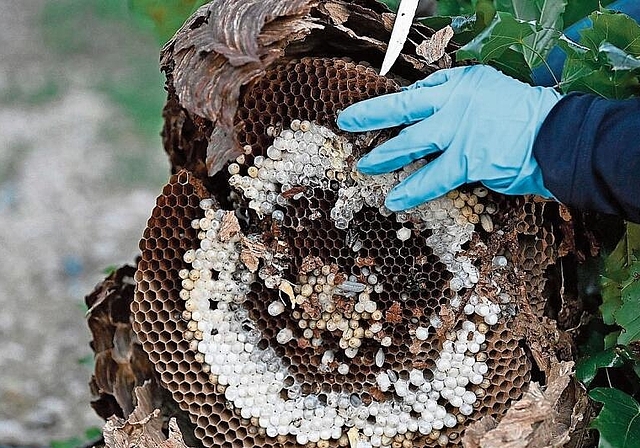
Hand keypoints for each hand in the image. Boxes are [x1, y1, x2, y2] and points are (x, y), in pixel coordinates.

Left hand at [336, 65, 561, 210]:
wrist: (558, 136)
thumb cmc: (529, 118)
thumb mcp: (494, 94)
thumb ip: (463, 101)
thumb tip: (435, 113)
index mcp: (463, 83)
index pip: (422, 88)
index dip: (398, 103)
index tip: (380, 110)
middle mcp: (455, 102)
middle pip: (402, 108)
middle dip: (370, 115)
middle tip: (347, 121)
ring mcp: (457, 130)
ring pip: (410, 143)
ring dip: (384, 156)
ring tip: (364, 167)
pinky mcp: (465, 159)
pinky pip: (432, 178)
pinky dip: (413, 190)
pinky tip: (395, 200)